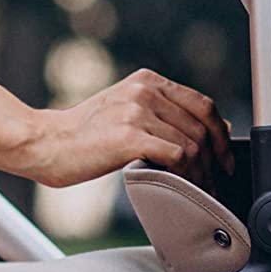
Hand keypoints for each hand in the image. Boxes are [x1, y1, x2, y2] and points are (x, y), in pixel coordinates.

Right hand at [18, 68, 233, 192]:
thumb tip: (210, 130)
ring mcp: (136, 112)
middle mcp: (144, 91)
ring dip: (202, 172)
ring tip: (200, 189)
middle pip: (201, 125)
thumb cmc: (83, 135)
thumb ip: (162, 115)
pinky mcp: (129, 136)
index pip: (202, 104)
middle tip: (216, 181)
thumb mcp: (125, 112)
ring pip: (192, 143)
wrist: (46, 143)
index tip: (224, 157)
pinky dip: (187, 175)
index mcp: (146, 81)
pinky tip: (184, 186)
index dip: (220, 134)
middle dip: (215, 158)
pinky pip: (176, 156)